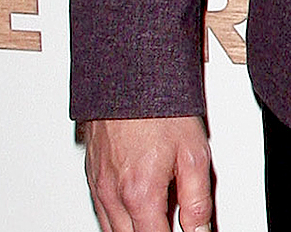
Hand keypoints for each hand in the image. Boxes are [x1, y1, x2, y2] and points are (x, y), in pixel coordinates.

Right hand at [83, 115, 213, 231]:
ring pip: (113, 228)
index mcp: (139, 193)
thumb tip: (199, 229)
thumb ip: (197, 200)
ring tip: (159, 205)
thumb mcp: (194, 153)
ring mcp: (98, 186)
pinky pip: (102, 210)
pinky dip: (119, 215)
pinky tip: (139, 200)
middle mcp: (112, 195)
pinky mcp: (91, 176)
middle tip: (173, 217)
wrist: (129, 74)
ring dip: (136, 226)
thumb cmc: (161, 107)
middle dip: (154, 230)